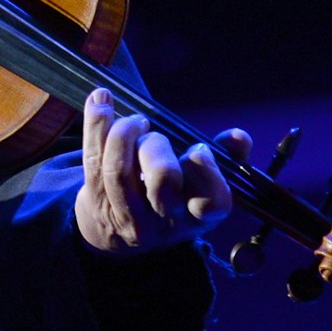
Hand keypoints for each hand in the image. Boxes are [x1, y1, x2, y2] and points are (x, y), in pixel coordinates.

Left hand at [74, 86, 251, 256]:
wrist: (116, 232)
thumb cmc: (169, 196)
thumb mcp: (201, 185)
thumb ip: (225, 157)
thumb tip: (239, 138)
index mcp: (197, 216)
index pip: (212, 202)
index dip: (207, 173)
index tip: (198, 149)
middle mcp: (162, 221)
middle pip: (162, 182)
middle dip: (158, 148)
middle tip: (153, 134)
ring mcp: (126, 214)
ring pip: (120, 171)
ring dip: (125, 133)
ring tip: (133, 121)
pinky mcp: (96, 200)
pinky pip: (92, 159)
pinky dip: (96, 123)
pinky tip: (100, 99)